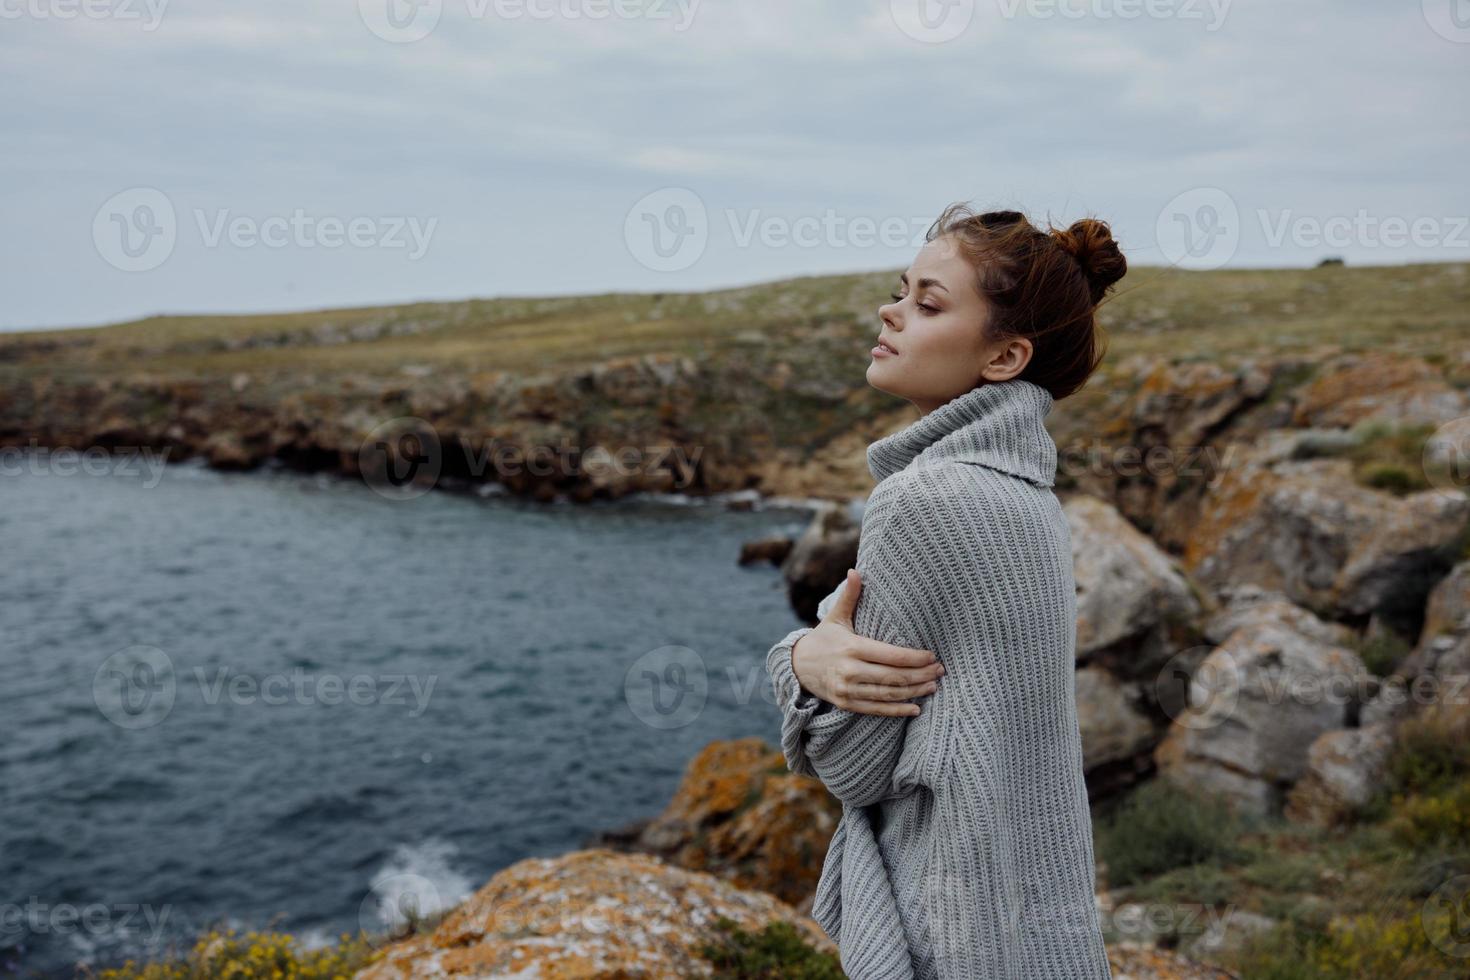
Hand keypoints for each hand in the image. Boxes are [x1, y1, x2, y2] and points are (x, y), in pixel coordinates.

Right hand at [790, 568, 944, 716]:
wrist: (797, 666)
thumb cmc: (823, 638)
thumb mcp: (835, 617)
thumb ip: (849, 596)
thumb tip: (855, 571)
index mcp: (852, 647)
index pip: (891, 655)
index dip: (915, 657)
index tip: (932, 655)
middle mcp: (850, 671)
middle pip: (894, 676)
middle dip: (921, 675)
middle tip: (940, 671)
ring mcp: (848, 690)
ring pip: (888, 694)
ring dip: (914, 692)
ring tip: (933, 686)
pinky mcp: (847, 704)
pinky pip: (877, 709)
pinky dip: (898, 710)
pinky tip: (915, 708)